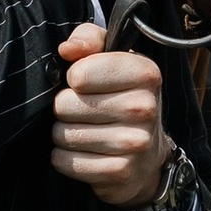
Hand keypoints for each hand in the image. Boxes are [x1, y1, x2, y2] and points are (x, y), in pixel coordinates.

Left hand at [50, 23, 172, 210]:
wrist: (148, 157)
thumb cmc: (120, 98)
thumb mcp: (111, 59)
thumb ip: (89, 39)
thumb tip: (67, 50)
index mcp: (145, 73)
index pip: (79, 73)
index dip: (73, 77)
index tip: (86, 84)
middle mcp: (145, 108)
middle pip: (64, 105)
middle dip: (65, 108)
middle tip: (83, 112)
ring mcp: (135, 143)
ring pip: (62, 134)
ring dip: (64, 134)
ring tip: (84, 132)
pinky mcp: (119, 172)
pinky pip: (63, 161)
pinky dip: (64, 158)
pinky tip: (84, 154)